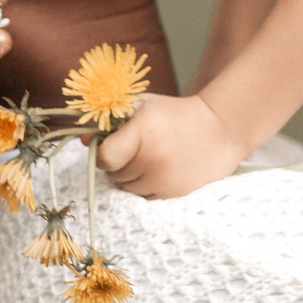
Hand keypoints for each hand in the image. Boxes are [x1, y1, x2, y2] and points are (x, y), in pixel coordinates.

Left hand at [96, 91, 252, 198]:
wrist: (220, 128)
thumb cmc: (175, 114)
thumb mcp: (143, 106)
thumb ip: (111, 120)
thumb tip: (82, 139)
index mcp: (142, 132)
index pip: (105, 157)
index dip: (104, 153)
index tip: (112, 146)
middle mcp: (152, 158)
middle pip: (115, 174)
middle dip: (120, 163)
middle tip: (136, 149)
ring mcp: (164, 178)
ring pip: (129, 189)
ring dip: (133, 177)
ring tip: (150, 158)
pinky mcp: (174, 193)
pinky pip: (147, 196)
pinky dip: (148, 186)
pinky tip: (162, 168)